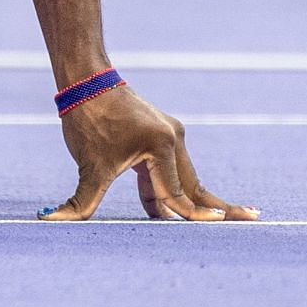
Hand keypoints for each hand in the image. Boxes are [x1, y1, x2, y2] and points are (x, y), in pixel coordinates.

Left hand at [37, 85, 258, 221]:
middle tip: (253, 218)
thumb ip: (80, 201)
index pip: (177, 194)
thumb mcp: (88, 166)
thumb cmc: (87, 120)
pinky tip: (171, 213)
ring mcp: (170, 135)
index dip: (193, 217)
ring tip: (228, 218)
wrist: (86, 80)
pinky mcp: (162, 134)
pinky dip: (172, 190)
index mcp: (161, 146)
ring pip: (185, 178)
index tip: (219, 227)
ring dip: (194, 201)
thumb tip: (52, 222)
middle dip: (219, 207)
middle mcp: (173, 138)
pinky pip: (172, 170)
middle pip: (195, 185)